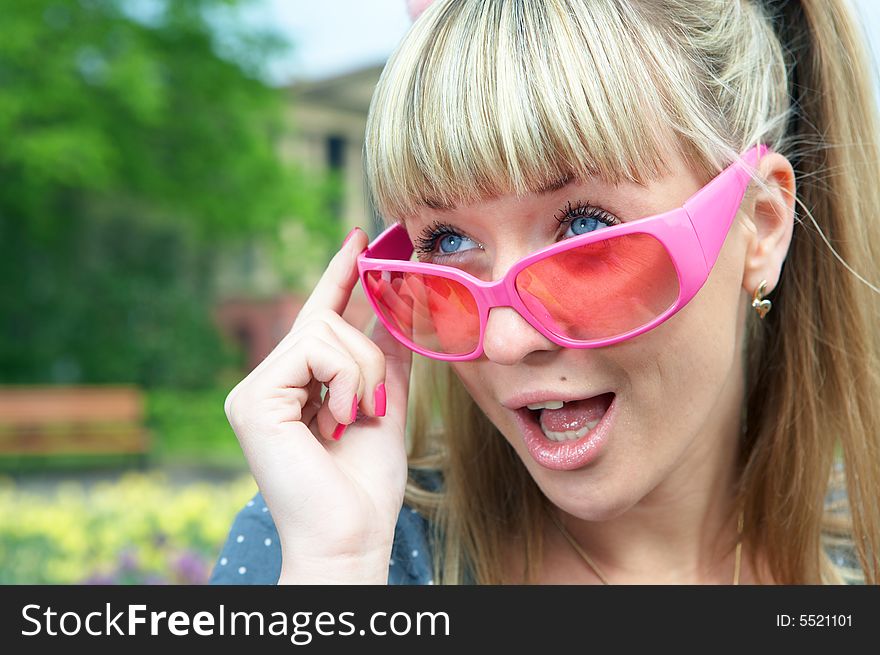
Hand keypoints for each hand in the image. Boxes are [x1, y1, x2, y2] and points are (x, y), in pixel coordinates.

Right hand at [223, 227, 412, 582]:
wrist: (351, 536)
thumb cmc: (366, 483)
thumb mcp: (386, 405)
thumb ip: (387, 356)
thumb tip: (400, 305)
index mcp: (294, 386)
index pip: (319, 317)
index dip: (339, 275)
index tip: (360, 236)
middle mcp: (267, 384)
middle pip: (328, 322)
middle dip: (370, 356)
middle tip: (374, 408)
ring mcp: (254, 391)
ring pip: (325, 331)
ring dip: (363, 374)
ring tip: (356, 420)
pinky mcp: (253, 399)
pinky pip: (316, 349)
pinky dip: (346, 380)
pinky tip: (339, 420)